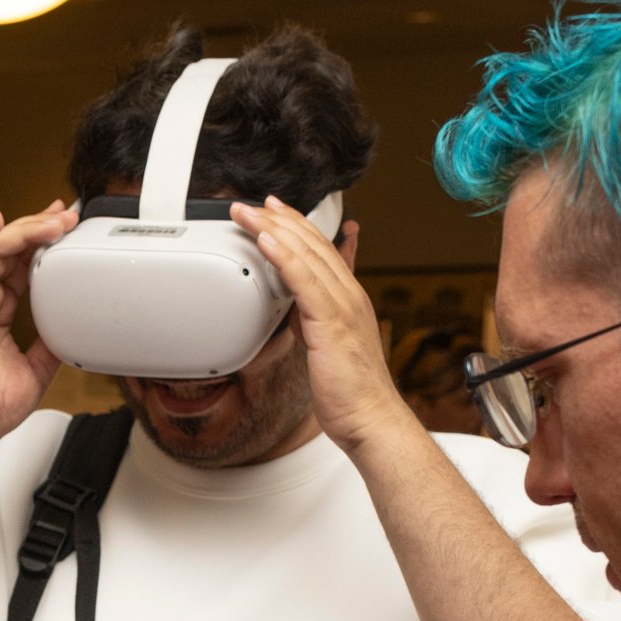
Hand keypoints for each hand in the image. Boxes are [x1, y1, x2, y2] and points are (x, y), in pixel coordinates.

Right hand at [0, 203, 80, 446]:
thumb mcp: (38, 369)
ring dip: (25, 230)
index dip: (44, 242)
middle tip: (68, 217)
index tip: (67, 226)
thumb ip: (52, 341)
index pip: (23, 265)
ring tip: (51, 219)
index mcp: (0, 312)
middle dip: (41, 228)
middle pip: (12, 250)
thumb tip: (73, 324)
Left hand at [230, 199, 415, 455]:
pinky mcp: (331, 322)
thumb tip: (294, 303)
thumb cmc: (349, 390)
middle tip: (255, 203)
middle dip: (281, 219)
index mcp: (348, 298)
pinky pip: (304, 281)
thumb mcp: (326, 343)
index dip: (296, 227)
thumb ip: (312, 317)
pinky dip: (284, 257)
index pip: (321, 250)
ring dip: (275, 230)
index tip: (275, 210)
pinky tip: (266, 241)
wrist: (369, 417)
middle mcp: (348, 295)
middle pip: (313, 245)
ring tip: (250, 213)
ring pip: (307, 255)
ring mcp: (343, 306)